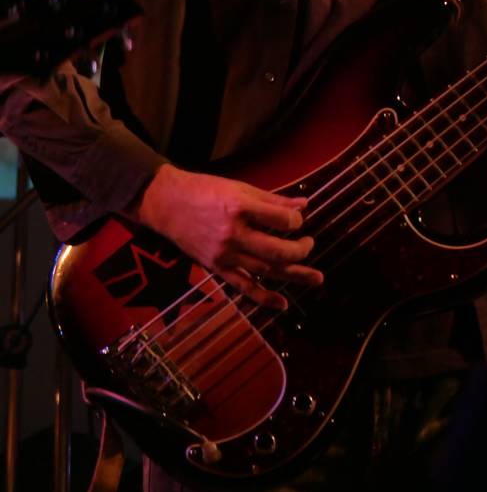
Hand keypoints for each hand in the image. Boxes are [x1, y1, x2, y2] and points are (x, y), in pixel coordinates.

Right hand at [131, 165, 322, 308]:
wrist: (166, 203)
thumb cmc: (205, 190)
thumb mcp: (241, 187)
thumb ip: (274, 199)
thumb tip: (305, 205)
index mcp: (240, 207)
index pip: (281, 220)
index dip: (296, 221)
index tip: (297, 220)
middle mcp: (233, 233)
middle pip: (277, 251)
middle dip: (300, 250)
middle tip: (310, 244)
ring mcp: (224, 254)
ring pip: (266, 271)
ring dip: (294, 275)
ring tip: (315, 278)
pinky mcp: (216, 267)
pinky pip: (243, 286)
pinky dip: (264, 298)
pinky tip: (283, 304)